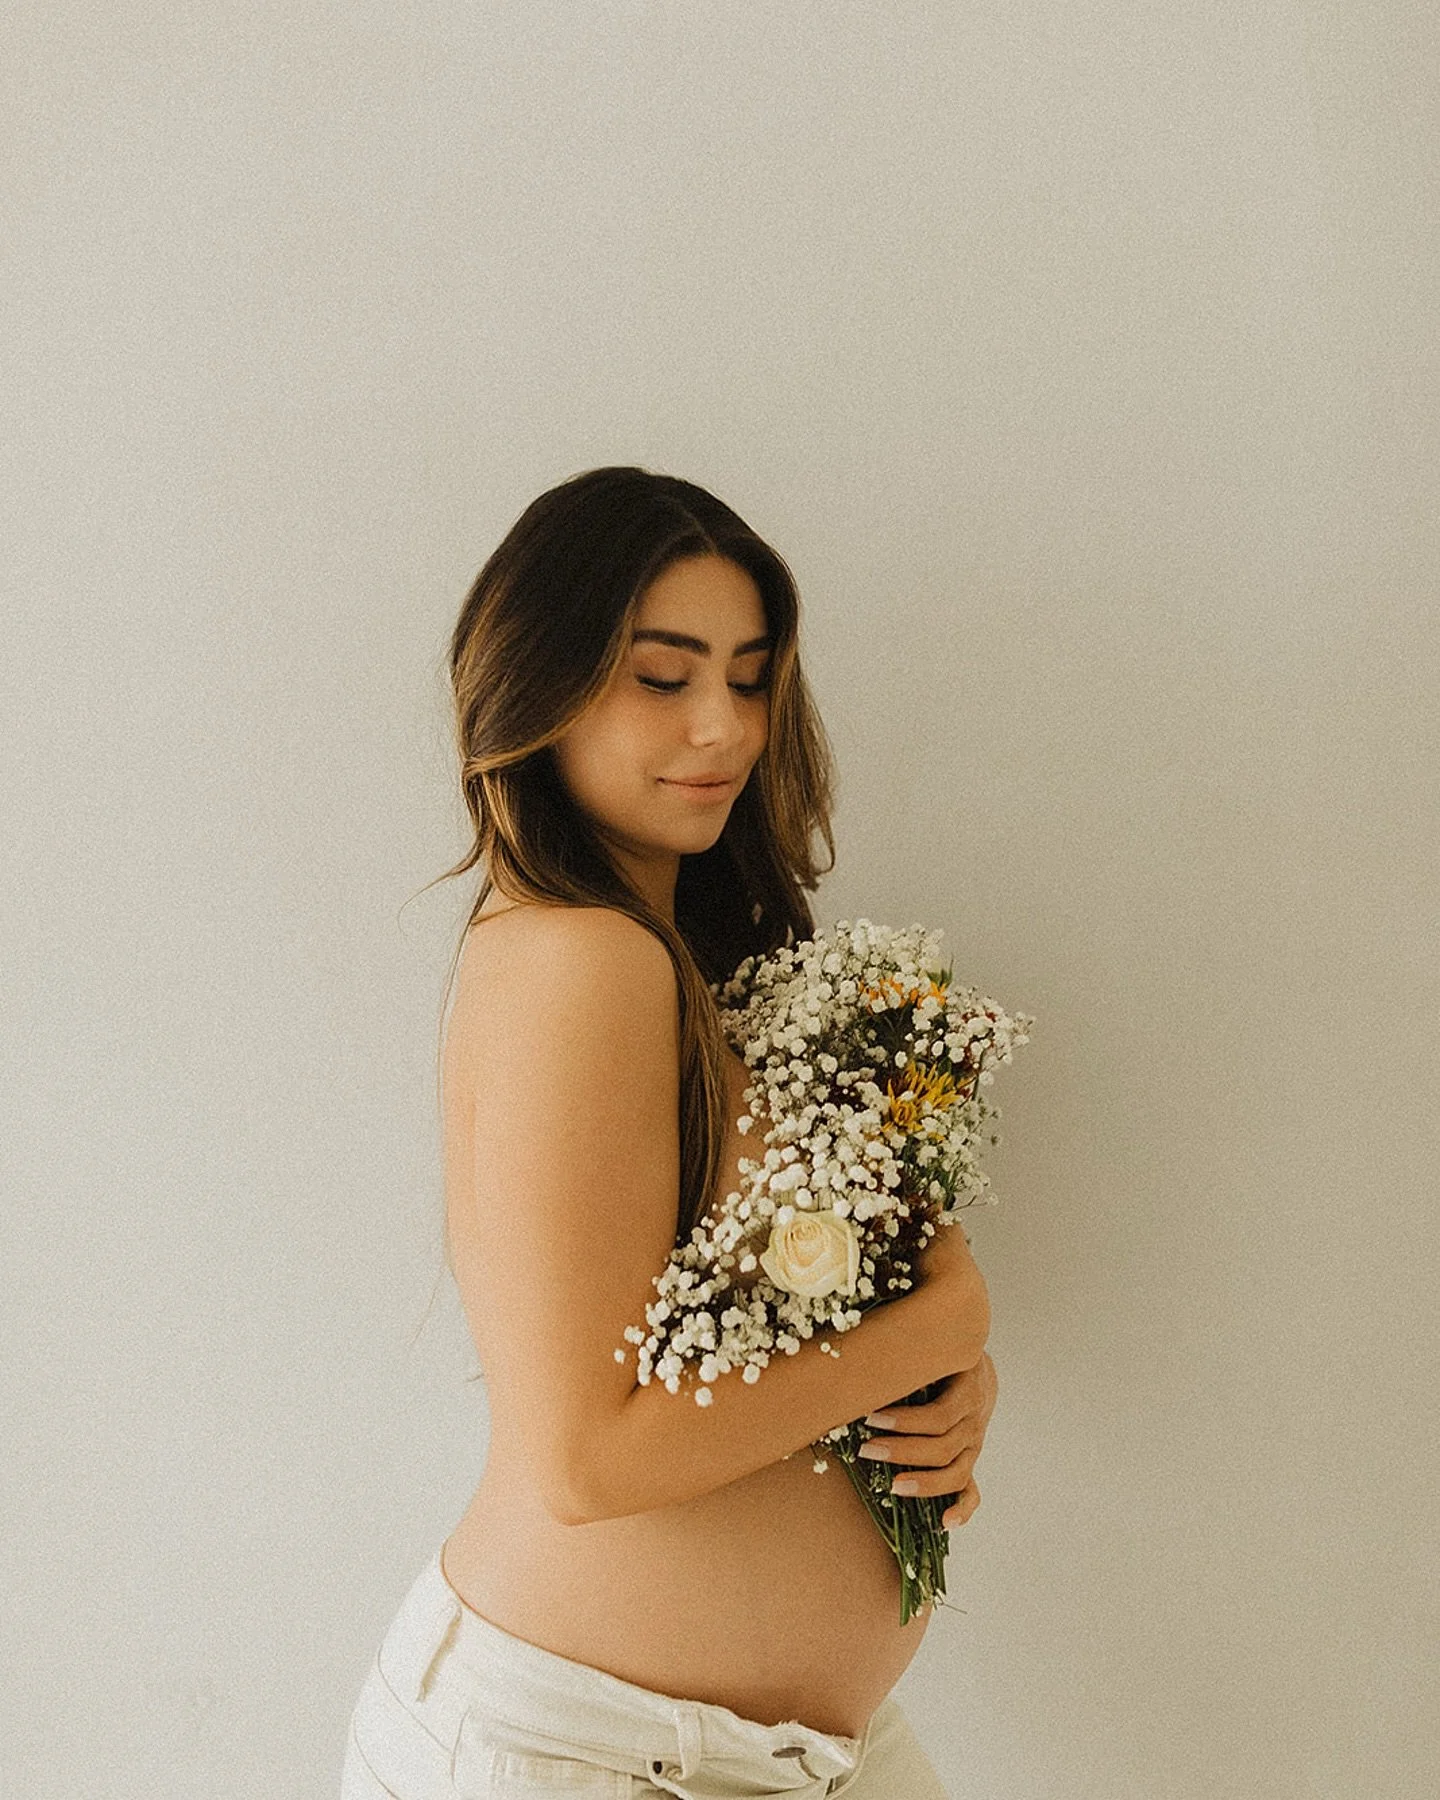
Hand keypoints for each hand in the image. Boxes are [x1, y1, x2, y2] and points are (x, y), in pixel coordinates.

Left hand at [858, 1351, 997, 1529]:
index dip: (905, 1421)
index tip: (870, 1417)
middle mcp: (974, 1422)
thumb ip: (906, 1360)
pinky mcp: (969, 1460)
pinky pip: (972, 1492)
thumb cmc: (940, 1357)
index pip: (939, 1416)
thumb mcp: (930, 1352)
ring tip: (892, 1486)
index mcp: (967, 1391)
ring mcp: (974, 1445)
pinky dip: (962, 1510)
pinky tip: (944, 1524)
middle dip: (903, 1451)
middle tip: (866, 1449)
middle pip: (944, 1447)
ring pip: (957, 1472)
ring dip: (925, 1483)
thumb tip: (862, 1367)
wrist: (973, 1369)